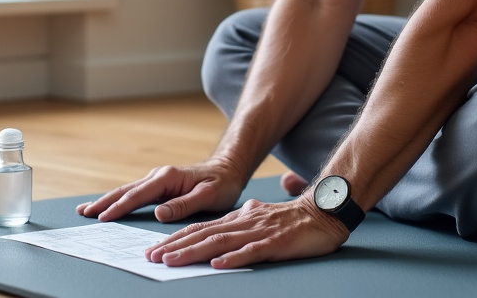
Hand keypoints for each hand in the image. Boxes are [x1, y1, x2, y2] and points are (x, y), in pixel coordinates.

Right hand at [75, 159, 245, 222]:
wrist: (228, 170)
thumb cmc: (221, 184)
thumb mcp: (208, 196)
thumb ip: (184, 204)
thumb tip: (159, 212)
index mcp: (168, 177)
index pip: (138, 194)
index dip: (120, 207)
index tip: (103, 218)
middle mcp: (159, 176)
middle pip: (126, 191)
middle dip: (104, 202)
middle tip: (83, 213)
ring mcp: (157, 180)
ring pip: (127, 191)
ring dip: (107, 200)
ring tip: (86, 209)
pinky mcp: (159, 186)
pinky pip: (134, 194)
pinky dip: (118, 200)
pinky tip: (108, 205)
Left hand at [144, 196, 350, 269]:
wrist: (325, 212)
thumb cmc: (293, 219)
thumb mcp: (261, 216)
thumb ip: (243, 221)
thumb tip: (226, 227)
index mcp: (240, 217)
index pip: (202, 227)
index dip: (177, 238)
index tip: (156, 249)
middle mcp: (244, 222)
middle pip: (204, 234)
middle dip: (175, 246)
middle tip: (151, 257)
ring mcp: (259, 232)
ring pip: (220, 242)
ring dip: (193, 252)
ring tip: (172, 261)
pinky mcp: (276, 243)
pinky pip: (252, 252)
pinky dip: (233, 258)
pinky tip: (217, 264)